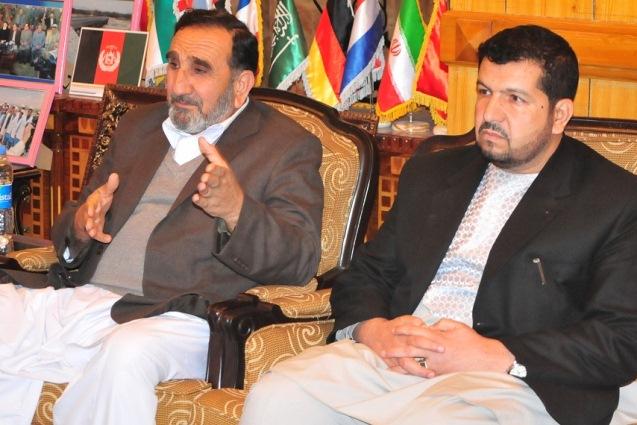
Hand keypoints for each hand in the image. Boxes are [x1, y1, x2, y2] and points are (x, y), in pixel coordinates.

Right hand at [74, 173, 118, 242]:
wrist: (91, 211)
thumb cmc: (99, 200)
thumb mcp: (105, 192)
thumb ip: (111, 185)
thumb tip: (116, 174)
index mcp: (93, 203)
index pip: (91, 205)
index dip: (92, 208)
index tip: (93, 211)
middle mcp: (90, 213)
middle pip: (88, 218)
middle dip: (88, 221)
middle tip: (89, 225)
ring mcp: (92, 222)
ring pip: (89, 227)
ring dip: (91, 230)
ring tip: (91, 233)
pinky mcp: (95, 230)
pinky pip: (97, 235)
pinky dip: (102, 237)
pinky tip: (108, 239)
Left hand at [192, 138, 243, 230]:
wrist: (236, 206)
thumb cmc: (227, 182)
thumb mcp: (223, 167)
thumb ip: (211, 153)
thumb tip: (201, 139)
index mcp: (224, 174)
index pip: (220, 171)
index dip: (215, 169)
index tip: (210, 167)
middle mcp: (220, 185)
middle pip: (214, 181)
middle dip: (210, 179)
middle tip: (205, 177)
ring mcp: (214, 196)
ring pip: (208, 193)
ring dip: (204, 189)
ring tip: (201, 187)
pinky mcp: (209, 206)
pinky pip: (204, 204)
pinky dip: (200, 201)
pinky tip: (196, 198)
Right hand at [355, 316, 441, 377]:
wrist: (373, 334)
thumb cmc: (392, 327)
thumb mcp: (403, 320)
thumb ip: (414, 322)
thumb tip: (425, 325)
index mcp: (404, 334)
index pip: (419, 338)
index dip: (430, 342)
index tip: (442, 347)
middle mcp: (399, 345)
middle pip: (413, 351)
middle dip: (427, 357)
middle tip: (440, 364)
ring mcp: (394, 356)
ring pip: (406, 365)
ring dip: (419, 370)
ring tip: (431, 375)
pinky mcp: (390, 363)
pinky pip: (400, 371)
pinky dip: (409, 375)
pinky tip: (418, 379)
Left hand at [392, 318, 513, 374]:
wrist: (486, 360)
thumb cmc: (472, 342)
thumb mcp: (457, 326)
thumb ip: (441, 324)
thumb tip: (431, 325)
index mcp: (438, 338)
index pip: (417, 332)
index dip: (404, 329)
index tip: (394, 328)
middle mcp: (435, 352)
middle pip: (411, 349)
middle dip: (397, 349)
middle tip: (384, 349)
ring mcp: (437, 365)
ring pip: (415, 363)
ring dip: (401, 363)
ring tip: (390, 364)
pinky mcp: (440, 374)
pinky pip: (423, 373)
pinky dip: (413, 373)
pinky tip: (404, 374)